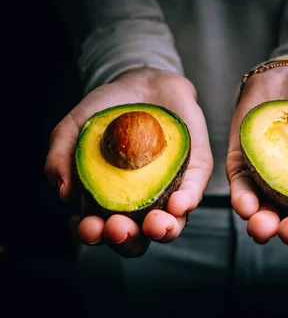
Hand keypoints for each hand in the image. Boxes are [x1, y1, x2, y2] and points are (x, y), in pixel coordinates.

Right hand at [44, 67, 212, 257]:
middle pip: (137, 238)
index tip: (90, 226)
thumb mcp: (74, 127)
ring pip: (171, 223)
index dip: (94, 234)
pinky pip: (194, 190)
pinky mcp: (194, 168)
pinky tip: (178, 204)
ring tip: (154, 224)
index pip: (101, 230)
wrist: (141, 80)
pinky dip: (187, 200)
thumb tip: (65, 194)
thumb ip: (60, 156)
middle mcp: (140, 201)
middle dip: (127, 240)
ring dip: (163, 231)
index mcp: (109, 200)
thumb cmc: (107, 109)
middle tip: (119, 228)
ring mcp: (169, 187)